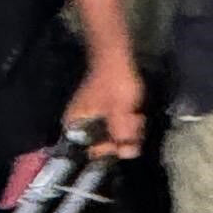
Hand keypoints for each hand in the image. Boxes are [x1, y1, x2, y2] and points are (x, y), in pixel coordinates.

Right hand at [64, 46, 146, 160]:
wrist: (116, 57)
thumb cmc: (114, 84)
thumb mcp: (120, 113)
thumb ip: (121, 136)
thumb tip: (126, 155)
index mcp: (75, 124)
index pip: (89, 151)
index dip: (109, 151)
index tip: (124, 145)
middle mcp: (79, 123)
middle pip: (102, 144)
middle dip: (122, 138)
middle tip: (134, 123)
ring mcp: (91, 116)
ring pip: (110, 134)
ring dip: (126, 130)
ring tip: (136, 116)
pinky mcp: (101, 110)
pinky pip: (113, 124)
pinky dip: (124, 123)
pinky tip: (135, 114)